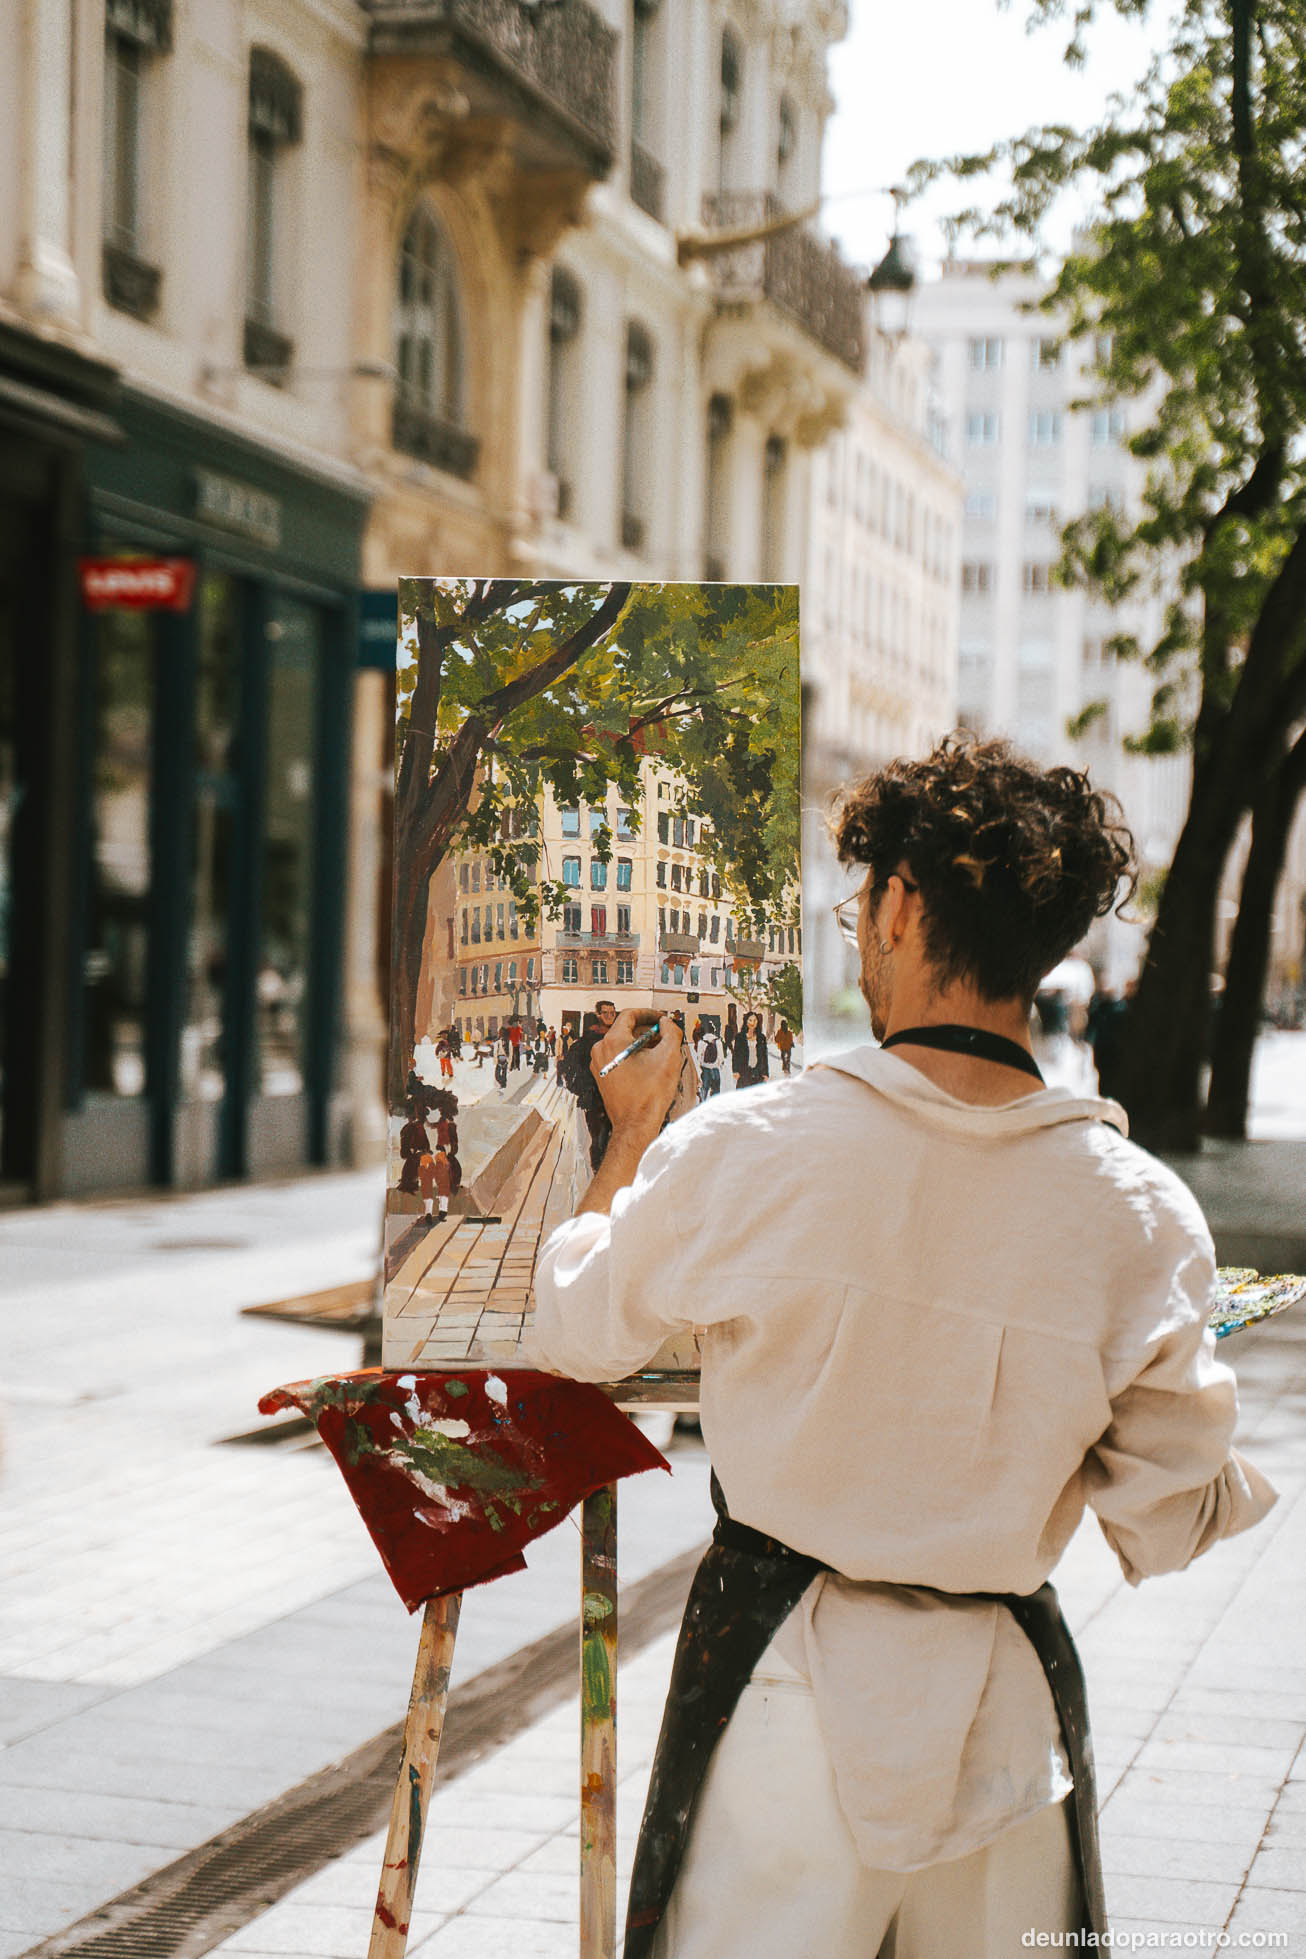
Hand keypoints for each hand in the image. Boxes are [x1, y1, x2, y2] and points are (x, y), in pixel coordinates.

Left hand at [590, 1011, 683, 1139]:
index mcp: (613, 1042)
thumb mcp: (669, 1057)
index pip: (630, 1015)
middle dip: (647, 1030)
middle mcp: (601, 1050)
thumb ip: (671, 1032)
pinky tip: (648, 1065)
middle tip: (664, 1035)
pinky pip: (617, 1057)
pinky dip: (632, 1055)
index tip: (661, 1019)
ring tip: (659, 1052)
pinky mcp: (602, 1076)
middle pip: (625, 1029)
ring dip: (641, 1043)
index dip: (649, 1014)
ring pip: (621, 1043)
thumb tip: (668, 1023)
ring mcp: (599, 1064)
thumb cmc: (649, 1095)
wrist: (635, 1124)